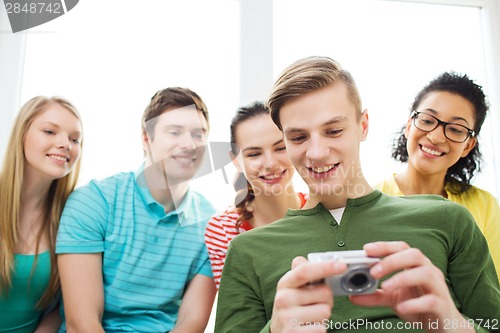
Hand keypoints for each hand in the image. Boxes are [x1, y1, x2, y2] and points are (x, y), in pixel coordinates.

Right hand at [270, 256, 346, 332]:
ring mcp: (287, 317)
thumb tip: (301, 259)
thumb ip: (300, 274)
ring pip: (325, 311)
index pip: (304, 271)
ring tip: (311, 317)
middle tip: (316, 304)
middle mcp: (283, 299)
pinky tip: (309, 327)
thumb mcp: (291, 289)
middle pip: (324, 292)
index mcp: (284, 284)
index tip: (342, 265)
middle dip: (327, 299)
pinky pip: (322, 328)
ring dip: (323, 315)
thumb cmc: (291, 309)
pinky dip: (319, 328)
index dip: (325, 266)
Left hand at [350, 241, 471, 331]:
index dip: (385, 246)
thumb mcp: (393, 299)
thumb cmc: (419, 305)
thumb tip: (352, 296)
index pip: (402, 247)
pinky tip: (400, 308)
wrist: (443, 326)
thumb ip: (374, 295)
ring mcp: (438, 287)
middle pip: (414, 255)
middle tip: (373, 272)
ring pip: (425, 273)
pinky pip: (431, 300)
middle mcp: (428, 271)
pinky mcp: (443, 305)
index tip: (366, 249)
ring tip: (384, 288)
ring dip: (402, 278)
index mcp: (416, 265)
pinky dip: (414, 304)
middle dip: (392, 260)